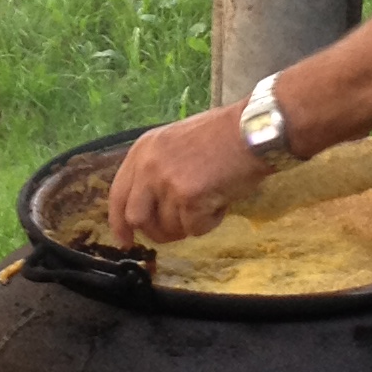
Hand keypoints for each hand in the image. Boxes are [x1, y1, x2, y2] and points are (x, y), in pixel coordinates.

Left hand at [106, 107, 271, 244]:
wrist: (253, 130)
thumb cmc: (223, 135)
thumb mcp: (176, 142)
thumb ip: (157, 170)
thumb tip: (150, 207)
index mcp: (142, 150)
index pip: (118, 195)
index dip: (119, 223)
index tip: (125, 240)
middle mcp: (148, 166)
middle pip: (136, 218)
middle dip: (155, 232)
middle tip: (175, 232)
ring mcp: (167, 182)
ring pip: (168, 228)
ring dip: (190, 224)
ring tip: (210, 201)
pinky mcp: (188, 198)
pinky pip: (194, 229)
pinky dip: (210, 223)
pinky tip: (221, 201)